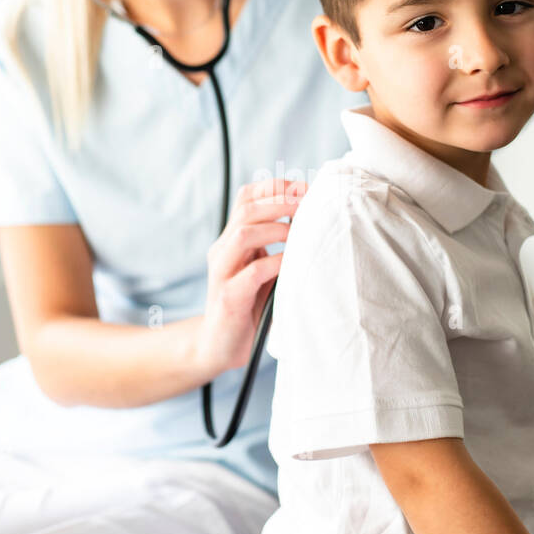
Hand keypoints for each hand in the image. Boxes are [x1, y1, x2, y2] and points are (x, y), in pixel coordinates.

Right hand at [194, 178, 306, 375]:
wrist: (218, 346)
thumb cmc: (248, 306)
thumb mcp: (263, 270)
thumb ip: (277, 248)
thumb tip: (315, 221)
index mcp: (231, 240)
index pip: (247, 197)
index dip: (275, 187)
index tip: (304, 188)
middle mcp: (222, 250)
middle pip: (246, 209)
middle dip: (281, 201)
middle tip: (308, 204)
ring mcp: (222, 273)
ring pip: (243, 233)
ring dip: (277, 228)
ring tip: (300, 232)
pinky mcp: (228, 297)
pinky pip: (252, 272)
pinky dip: (276, 263)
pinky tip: (292, 264)